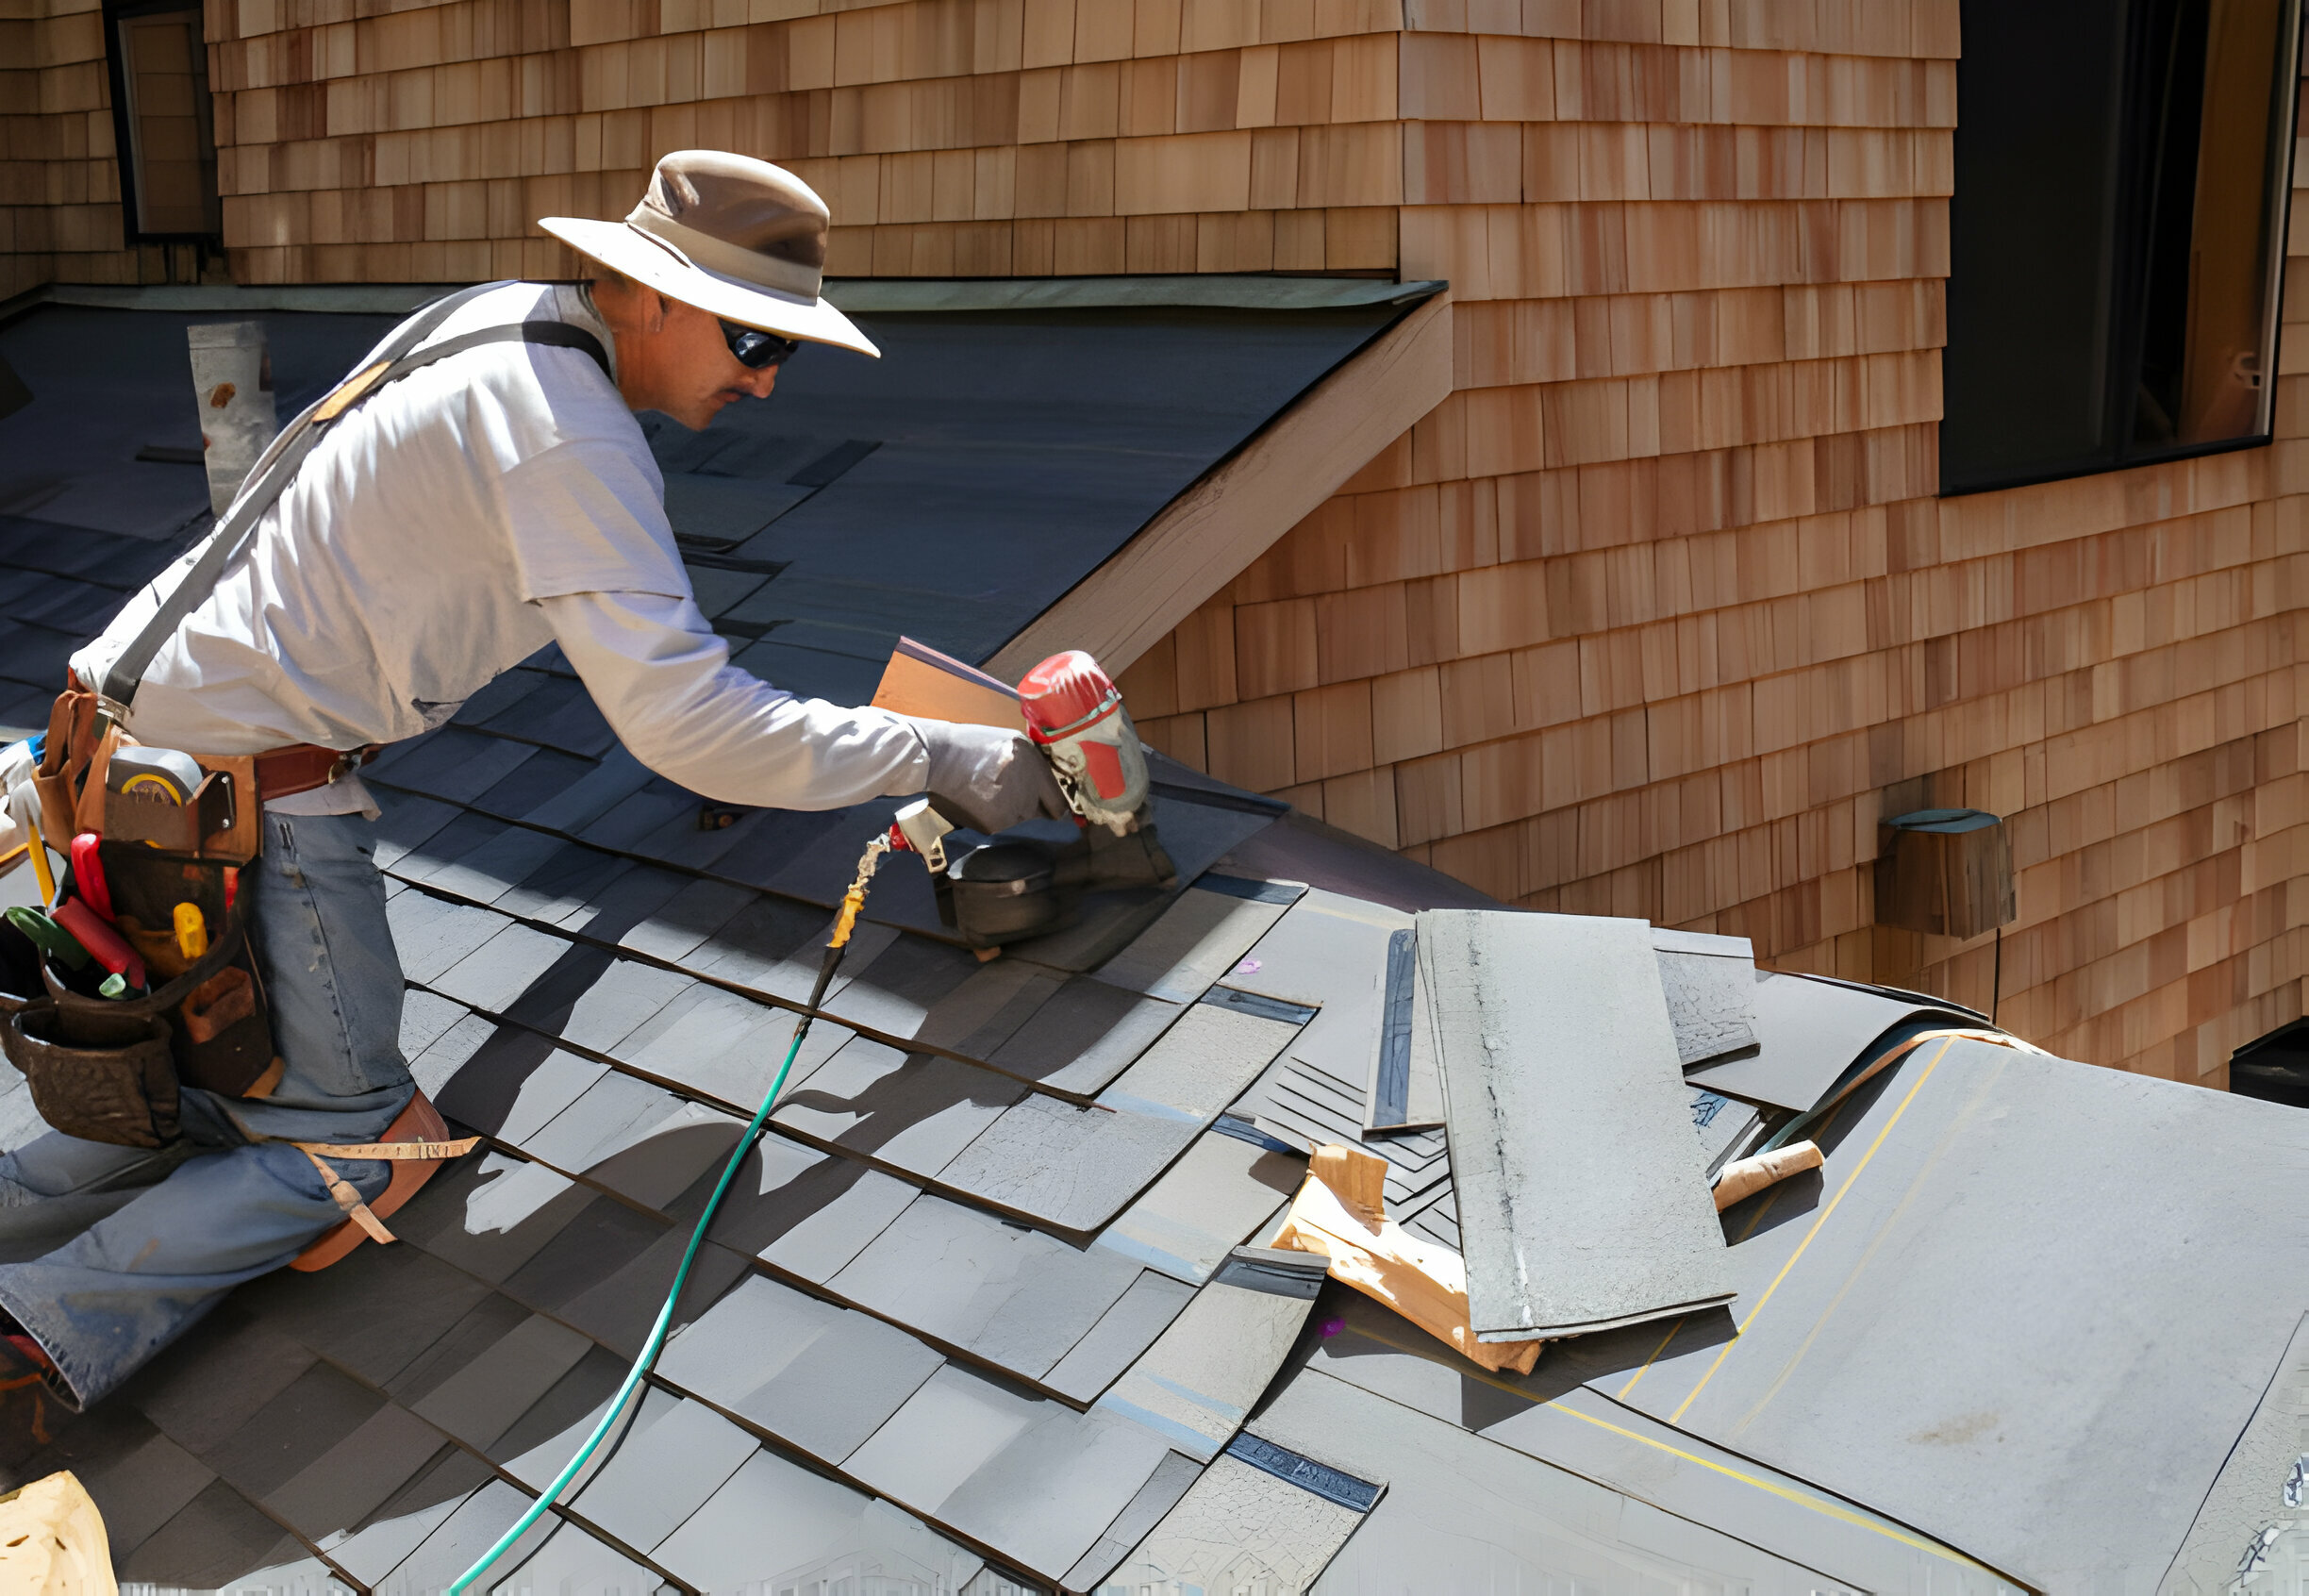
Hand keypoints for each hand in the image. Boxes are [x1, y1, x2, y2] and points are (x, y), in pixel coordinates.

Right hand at [909, 719, 1071, 835]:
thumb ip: (1032, 766)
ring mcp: (1014, 809)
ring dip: (1015, 817)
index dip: (1056, 809)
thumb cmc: (971, 745)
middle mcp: (1029, 789)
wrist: (936, 759)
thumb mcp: (1010, 742)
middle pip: (1043, 816)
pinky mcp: (996, 824)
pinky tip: (981, 807)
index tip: (1053, 812)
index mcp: (1034, 764)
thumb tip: (1046, 791)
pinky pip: (1005, 829)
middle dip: (1034, 812)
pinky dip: (997, 822)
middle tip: (1015, 803)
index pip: (1058, 802)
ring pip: (1023, 823)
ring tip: (994, 802)